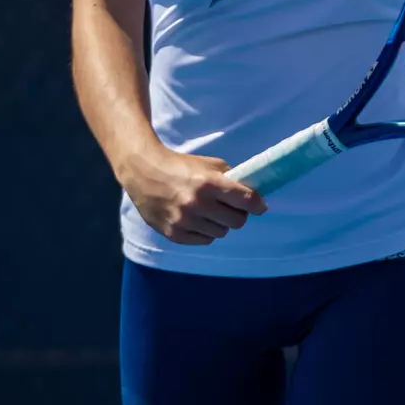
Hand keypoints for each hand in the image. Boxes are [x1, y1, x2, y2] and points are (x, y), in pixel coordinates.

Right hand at [119, 147, 267, 245]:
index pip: (246, 200)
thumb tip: (252, 195)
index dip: (257, 205)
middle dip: (238, 214)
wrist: (144, 174)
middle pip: (237, 222)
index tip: (260, 206)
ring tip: (210, 213)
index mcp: (209, 183)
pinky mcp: (174, 234)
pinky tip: (197, 220)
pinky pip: (204, 240)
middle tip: (231, 208)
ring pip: (221, 233)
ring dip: (220, 224)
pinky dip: (205, 232)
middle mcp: (198, 204)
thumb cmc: (180, 166)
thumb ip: (230, 178)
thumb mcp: (208, 164)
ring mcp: (185, 221)